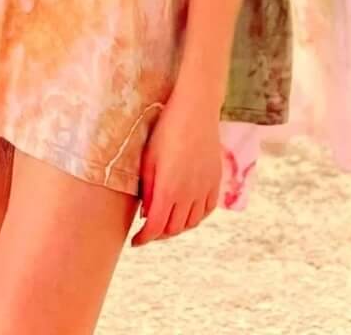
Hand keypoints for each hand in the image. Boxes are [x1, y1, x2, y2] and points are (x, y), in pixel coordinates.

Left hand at [130, 96, 221, 246]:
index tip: (135, 241)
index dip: (144, 239)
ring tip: (165, 224)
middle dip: (158, 234)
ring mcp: (204, 188)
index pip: (155, 227)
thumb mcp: (149, 158)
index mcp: (168, 189)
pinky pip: (207, 210)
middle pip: (173, 229)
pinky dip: (196, 218)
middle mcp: (188, 195)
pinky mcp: (215, 181)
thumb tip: (145, 214)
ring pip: (191, 223)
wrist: (196, 110)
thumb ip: (147, 189)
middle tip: (147, 232)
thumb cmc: (166, 129)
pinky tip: (188, 214)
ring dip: (177, 228)